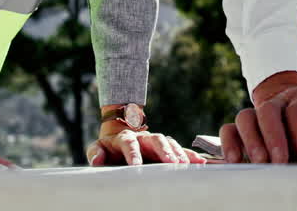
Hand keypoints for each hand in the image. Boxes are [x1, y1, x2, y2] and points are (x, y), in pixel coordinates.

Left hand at [87, 123, 206, 165]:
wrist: (121, 129)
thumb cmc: (110, 145)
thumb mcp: (99, 147)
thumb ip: (96, 152)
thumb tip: (97, 160)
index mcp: (126, 137)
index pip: (129, 143)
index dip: (132, 154)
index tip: (135, 166)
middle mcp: (143, 137)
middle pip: (155, 139)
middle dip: (163, 151)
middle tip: (170, 162)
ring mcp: (156, 141)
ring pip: (169, 143)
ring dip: (177, 153)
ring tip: (184, 165)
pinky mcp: (166, 147)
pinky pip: (180, 149)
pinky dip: (190, 155)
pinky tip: (200, 163)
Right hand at [218, 71, 296, 163]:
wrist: (291, 106)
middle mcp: (275, 103)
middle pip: (268, 111)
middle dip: (274, 139)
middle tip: (280, 162)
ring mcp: (255, 113)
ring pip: (245, 117)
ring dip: (251, 142)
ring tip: (260, 163)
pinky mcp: (239, 126)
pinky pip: (228, 129)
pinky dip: (230, 144)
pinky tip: (236, 161)